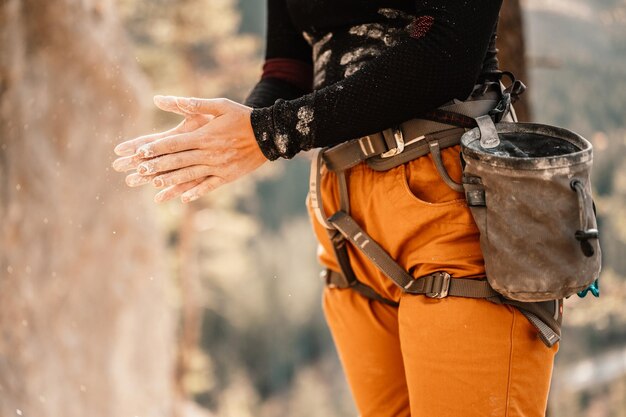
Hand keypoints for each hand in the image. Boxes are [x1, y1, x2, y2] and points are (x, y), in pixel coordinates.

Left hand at [113, 95, 267, 202]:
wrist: (268, 134)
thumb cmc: (241, 116)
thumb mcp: (219, 105)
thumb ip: (192, 103)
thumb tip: (162, 98)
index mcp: (204, 136)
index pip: (174, 143)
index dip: (156, 148)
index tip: (140, 153)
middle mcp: (209, 153)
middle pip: (178, 161)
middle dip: (157, 166)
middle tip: (139, 171)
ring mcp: (218, 167)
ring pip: (190, 176)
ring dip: (171, 181)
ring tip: (155, 185)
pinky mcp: (228, 176)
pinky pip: (209, 186)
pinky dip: (196, 192)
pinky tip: (183, 198)